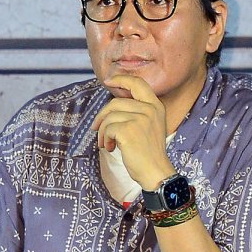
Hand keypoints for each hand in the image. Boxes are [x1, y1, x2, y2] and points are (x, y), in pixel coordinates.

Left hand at [91, 73, 174, 189]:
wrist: (155, 172)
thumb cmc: (148, 152)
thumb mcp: (148, 125)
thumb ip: (136, 111)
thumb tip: (110, 106)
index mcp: (156, 106)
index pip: (137, 83)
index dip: (121, 79)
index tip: (108, 80)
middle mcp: (150, 109)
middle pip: (115, 102)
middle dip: (102, 116)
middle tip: (96, 128)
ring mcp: (140, 119)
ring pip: (109, 117)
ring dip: (103, 132)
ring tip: (107, 143)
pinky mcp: (129, 130)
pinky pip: (107, 129)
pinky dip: (105, 139)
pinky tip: (111, 148)